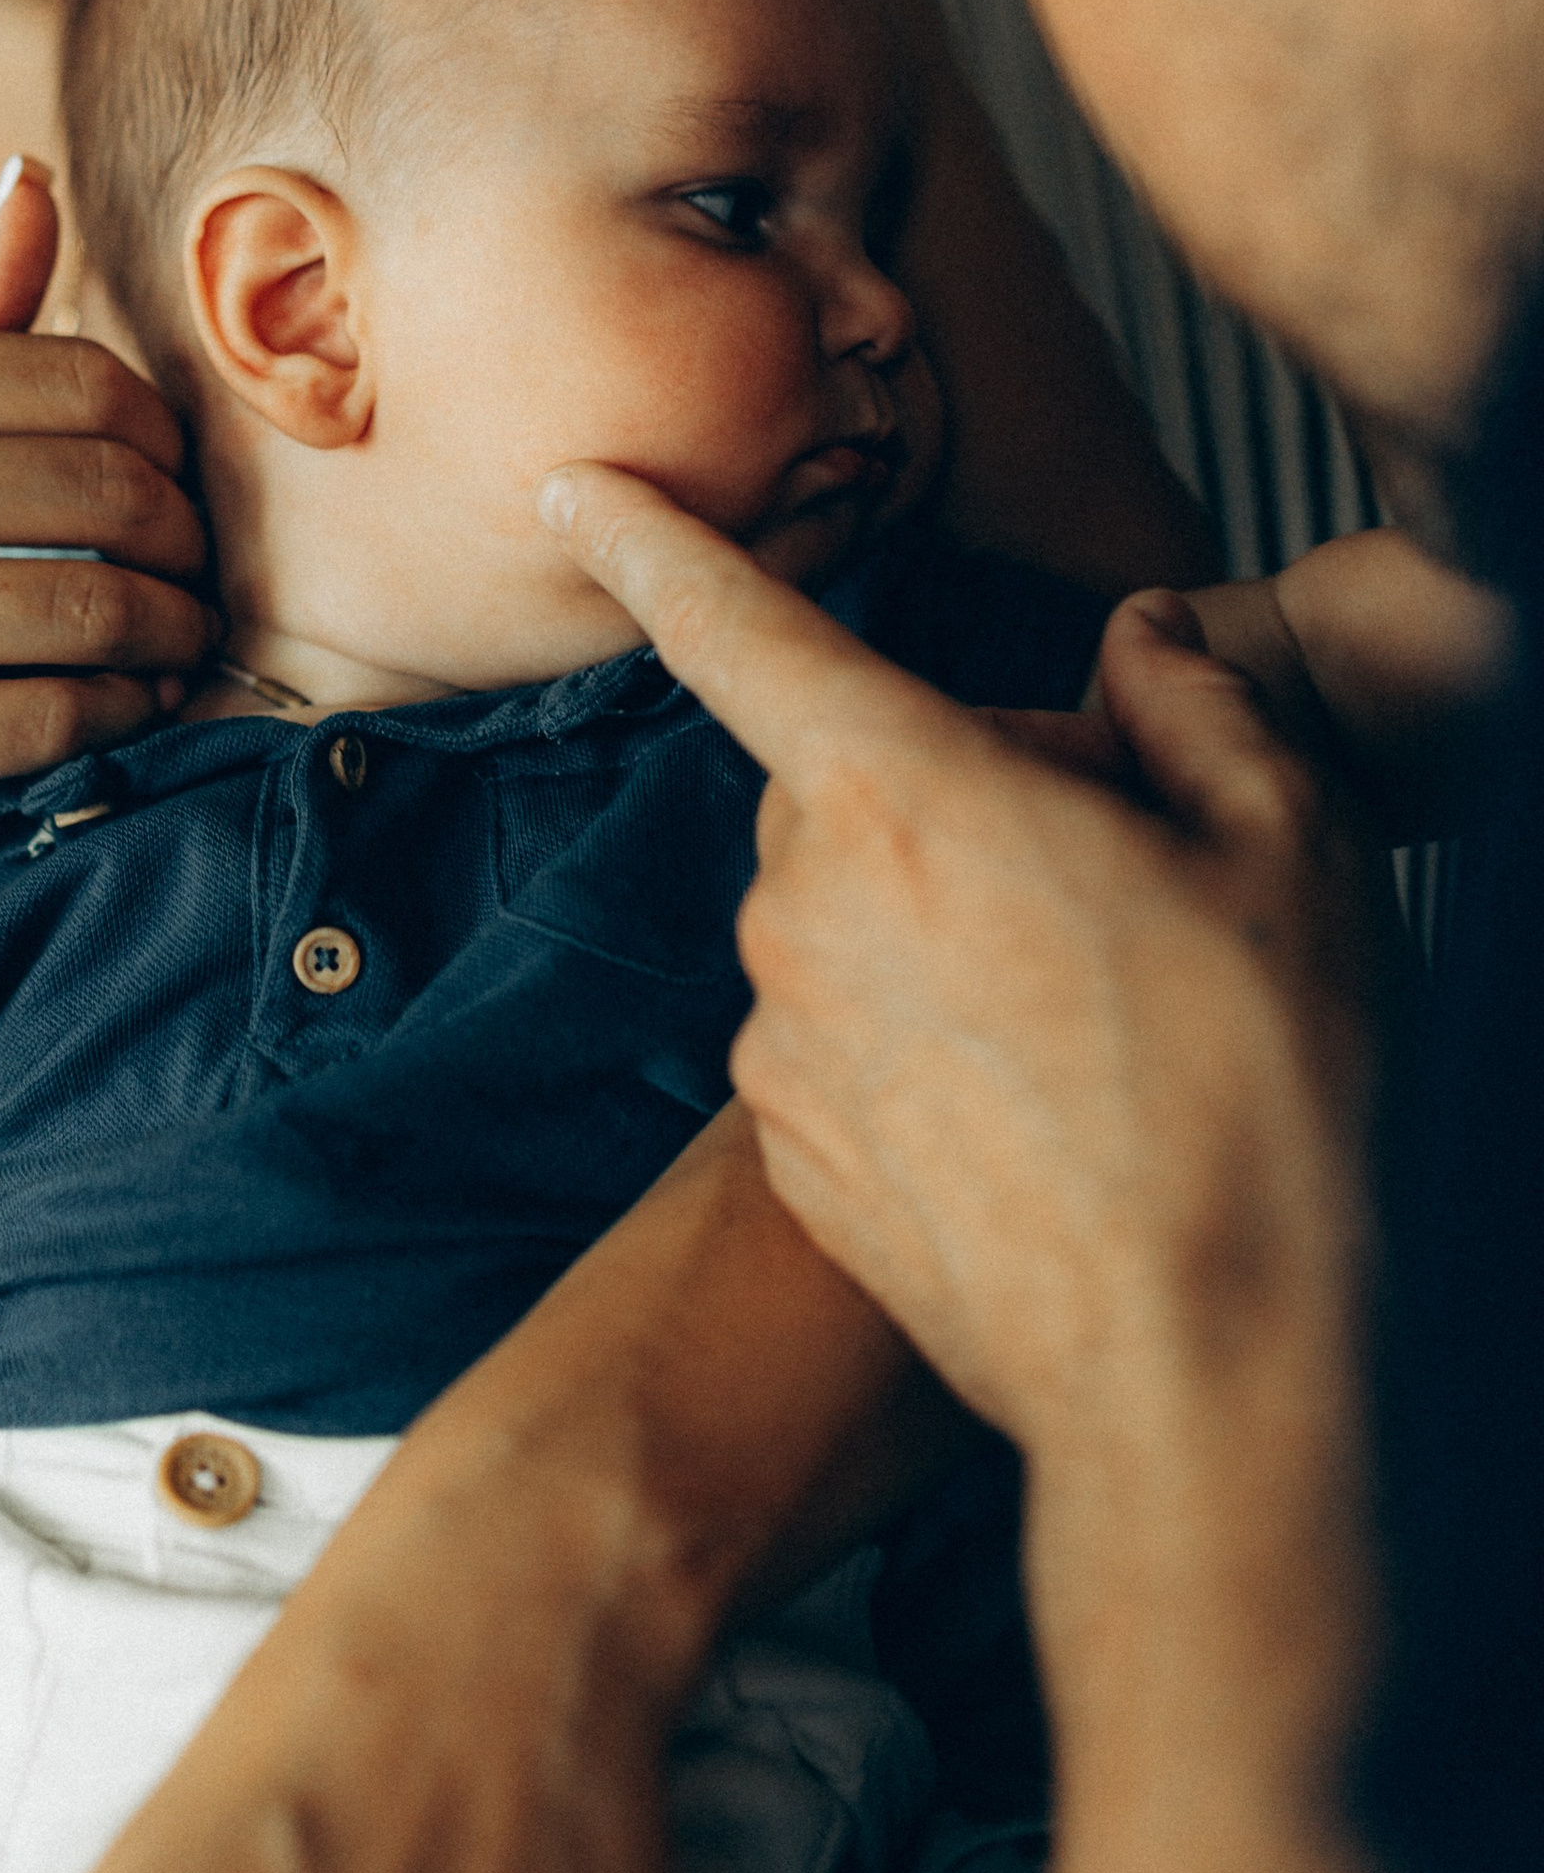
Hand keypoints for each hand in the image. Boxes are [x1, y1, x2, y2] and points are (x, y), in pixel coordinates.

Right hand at [0, 160, 216, 880]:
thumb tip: (34, 176)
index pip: (89, 381)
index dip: (168, 439)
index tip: (175, 483)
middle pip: (114, 493)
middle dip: (187, 544)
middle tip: (198, 575)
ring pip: (102, 611)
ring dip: (172, 635)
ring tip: (177, 642)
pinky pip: (55, 720)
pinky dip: (119, 718)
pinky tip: (124, 710)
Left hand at [540, 469, 1385, 1473]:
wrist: (1213, 1386)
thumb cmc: (1268, 1107)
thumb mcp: (1291, 851)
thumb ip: (1198, 704)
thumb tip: (1146, 638)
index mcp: (904, 795)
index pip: (743, 628)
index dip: (658, 541)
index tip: (580, 486)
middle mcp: (801, 909)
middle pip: (848, 780)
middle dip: (956, 789)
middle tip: (1121, 881)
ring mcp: (782, 1044)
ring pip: (849, 917)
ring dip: (944, 929)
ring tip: (1106, 1027)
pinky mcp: (792, 1157)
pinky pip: (843, 1040)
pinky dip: (925, 1047)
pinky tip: (1050, 1115)